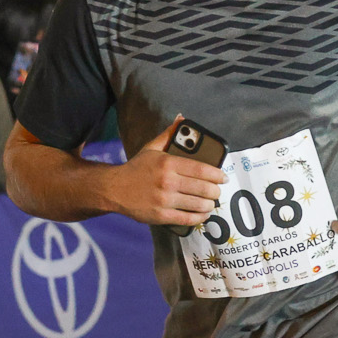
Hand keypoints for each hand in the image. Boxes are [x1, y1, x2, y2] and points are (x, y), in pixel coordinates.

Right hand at [104, 118, 224, 227]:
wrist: (114, 188)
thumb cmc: (136, 168)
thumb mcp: (151, 148)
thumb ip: (168, 134)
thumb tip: (182, 118)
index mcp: (167, 163)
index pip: (201, 169)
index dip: (217, 174)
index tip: (223, 177)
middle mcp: (167, 181)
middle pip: (203, 188)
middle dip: (215, 191)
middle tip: (217, 191)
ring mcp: (164, 200)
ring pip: (198, 204)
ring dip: (209, 204)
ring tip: (211, 202)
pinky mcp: (161, 216)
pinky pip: (187, 219)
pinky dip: (200, 217)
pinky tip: (203, 213)